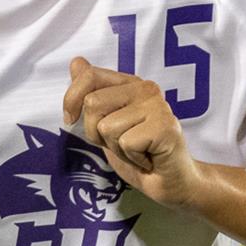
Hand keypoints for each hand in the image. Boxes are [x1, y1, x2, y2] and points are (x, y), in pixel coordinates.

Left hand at [62, 56, 204, 208]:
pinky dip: (133, 159)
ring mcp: (158, 106)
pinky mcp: (165, 127)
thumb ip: (92, 93)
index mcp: (130, 84)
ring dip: (117, 150)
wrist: (173, 183)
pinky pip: (126, 143)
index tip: (72, 119)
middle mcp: (146, 88)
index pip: (89, 75)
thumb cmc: (140, 154)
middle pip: (93, 104)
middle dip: (97, 134)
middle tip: (122, 143)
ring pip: (107, 127)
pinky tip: (148, 159)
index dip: (72, 99)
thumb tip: (77, 62)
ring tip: (138, 152)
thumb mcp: (106, 123)